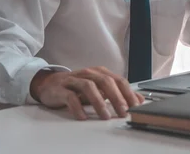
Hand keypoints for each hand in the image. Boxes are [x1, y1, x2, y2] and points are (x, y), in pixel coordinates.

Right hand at [30, 66, 144, 120]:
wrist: (50, 84)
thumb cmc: (78, 87)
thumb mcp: (100, 88)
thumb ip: (119, 93)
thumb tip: (139, 100)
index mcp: (100, 72)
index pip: (118, 80)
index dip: (128, 93)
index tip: (136, 106)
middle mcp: (88, 73)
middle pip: (106, 82)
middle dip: (116, 97)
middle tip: (123, 111)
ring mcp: (74, 80)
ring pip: (89, 87)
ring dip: (99, 102)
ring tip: (105, 116)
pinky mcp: (61, 89)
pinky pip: (70, 97)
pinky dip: (78, 107)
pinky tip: (83, 117)